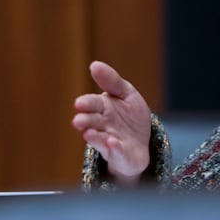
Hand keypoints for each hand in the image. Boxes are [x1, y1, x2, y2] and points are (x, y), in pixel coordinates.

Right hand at [71, 61, 151, 184]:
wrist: (141, 143)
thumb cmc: (130, 116)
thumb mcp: (127, 94)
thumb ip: (112, 81)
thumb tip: (94, 64)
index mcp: (102, 108)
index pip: (92, 103)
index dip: (87, 104)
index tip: (79, 104)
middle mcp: (102, 125)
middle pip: (91, 122)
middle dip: (85, 121)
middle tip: (78, 120)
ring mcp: (109, 141)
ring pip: (98, 139)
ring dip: (94, 137)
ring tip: (88, 133)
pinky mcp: (119, 155)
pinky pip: (116, 153)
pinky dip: (114, 148)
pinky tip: (112, 142)